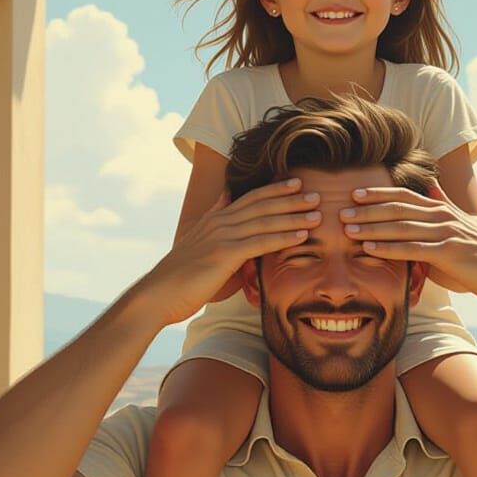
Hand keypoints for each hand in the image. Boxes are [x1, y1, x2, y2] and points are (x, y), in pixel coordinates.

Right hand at [143, 179, 321, 324]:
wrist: (157, 293)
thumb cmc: (180, 276)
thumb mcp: (198, 242)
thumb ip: (216, 221)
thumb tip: (226, 200)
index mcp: (215, 219)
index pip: (250, 198)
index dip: (274, 189)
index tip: (297, 182)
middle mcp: (219, 222)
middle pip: (261, 204)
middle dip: (290, 198)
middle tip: (317, 193)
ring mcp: (222, 237)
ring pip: (265, 221)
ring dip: (294, 216)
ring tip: (318, 213)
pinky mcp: (224, 254)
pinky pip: (260, 243)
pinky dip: (283, 237)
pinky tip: (302, 236)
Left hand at [339, 180, 476, 305]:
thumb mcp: (461, 224)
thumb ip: (442, 206)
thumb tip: (431, 186)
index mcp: (441, 209)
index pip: (404, 195)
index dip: (378, 193)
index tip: (354, 193)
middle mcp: (441, 216)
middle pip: (397, 207)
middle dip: (367, 209)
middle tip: (340, 210)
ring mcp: (445, 233)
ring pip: (401, 226)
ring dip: (372, 227)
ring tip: (347, 230)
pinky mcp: (448, 252)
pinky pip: (412, 249)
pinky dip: (389, 247)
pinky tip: (370, 248)